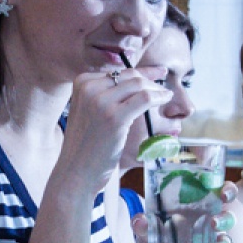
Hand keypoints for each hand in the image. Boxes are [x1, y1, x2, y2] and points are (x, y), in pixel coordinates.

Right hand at [58, 67, 172, 195]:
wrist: (76, 171)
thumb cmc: (86, 146)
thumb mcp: (89, 111)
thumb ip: (105, 95)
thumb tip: (135, 81)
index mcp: (82, 82)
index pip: (118, 71)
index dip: (142, 73)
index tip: (158, 73)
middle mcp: (89, 88)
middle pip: (130, 75)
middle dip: (151, 81)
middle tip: (163, 90)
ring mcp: (101, 101)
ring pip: (139, 85)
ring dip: (157, 89)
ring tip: (166, 96)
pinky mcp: (114, 117)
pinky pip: (145, 99)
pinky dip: (159, 97)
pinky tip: (166, 99)